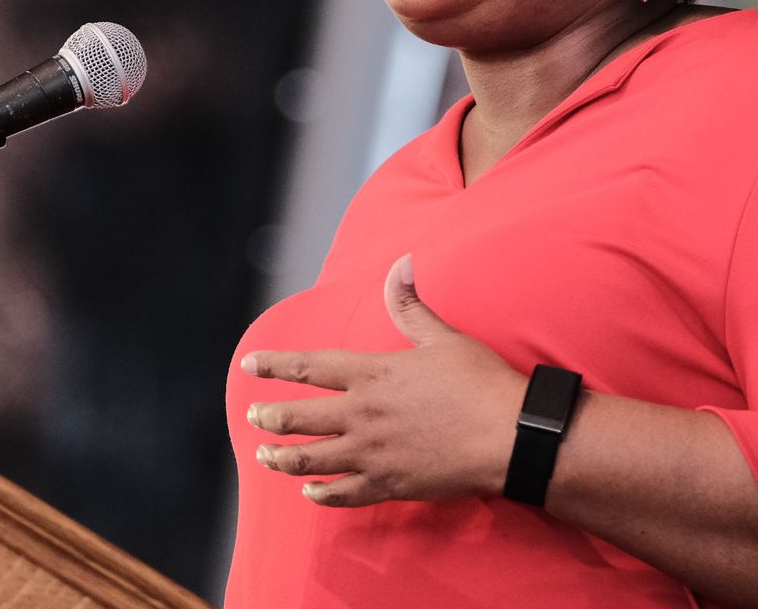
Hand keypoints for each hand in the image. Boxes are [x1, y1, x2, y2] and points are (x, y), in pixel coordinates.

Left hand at [240, 254, 527, 506]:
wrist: (509, 436)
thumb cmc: (480, 382)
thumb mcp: (443, 337)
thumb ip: (411, 306)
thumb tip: (400, 264)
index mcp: (372, 375)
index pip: (309, 366)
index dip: (274, 365)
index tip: (248, 365)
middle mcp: (362, 414)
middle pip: (300, 417)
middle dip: (270, 416)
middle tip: (253, 416)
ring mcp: (372, 453)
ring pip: (312, 459)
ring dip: (283, 458)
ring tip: (265, 456)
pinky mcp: (389, 484)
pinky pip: (344, 494)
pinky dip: (322, 494)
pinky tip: (309, 492)